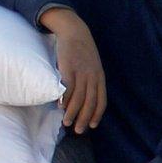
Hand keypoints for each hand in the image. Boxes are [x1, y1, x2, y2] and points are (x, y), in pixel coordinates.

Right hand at [40, 7, 105, 133]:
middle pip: (90, 102)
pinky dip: (65, 98)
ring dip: (73, 112)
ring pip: (79, 97)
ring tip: (67, 122)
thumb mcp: (92, 66)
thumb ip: (89, 80)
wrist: (75, 31)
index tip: (92, 126)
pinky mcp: (68, 67)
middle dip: (85, 118)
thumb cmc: (82, 51)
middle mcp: (93, 77)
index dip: (97, 114)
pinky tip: (60, 107)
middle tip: (79, 130)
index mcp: (100, 78)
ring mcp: (81, 72)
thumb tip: (80, 97)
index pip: (101, 101)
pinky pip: (68, 86)